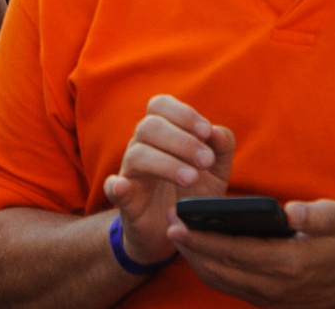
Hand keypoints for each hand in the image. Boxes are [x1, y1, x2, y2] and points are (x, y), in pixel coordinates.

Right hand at [103, 96, 233, 270]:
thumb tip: (217, 132)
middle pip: (149, 126)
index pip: (160, 105)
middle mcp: (142, 146)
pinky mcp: (125, 200)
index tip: (206, 132)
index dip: (183, 114)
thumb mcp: (216, 171)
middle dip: (181, 141)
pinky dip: (115, 186)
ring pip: (137, 154)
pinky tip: (122, 187)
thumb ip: (222, 148)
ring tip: (191, 178)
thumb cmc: (194, 192)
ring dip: (166, 163)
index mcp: (163, 132)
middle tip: (206, 161)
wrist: (176, 229)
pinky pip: (112, 188)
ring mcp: (131, 172)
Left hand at [169, 198, 334, 307]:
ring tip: (177, 233)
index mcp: (288, 264)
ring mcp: (266, 296)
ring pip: (219, 280)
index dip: (203, 239)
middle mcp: (272, 285)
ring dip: (195, 259)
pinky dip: (207, 268)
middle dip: (191, 247)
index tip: (179, 223)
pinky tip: (196, 248)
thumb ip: (316, 216)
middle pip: (220, 268)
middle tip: (168, 222)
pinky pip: (227, 285)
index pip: (235, 251)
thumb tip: (291, 211)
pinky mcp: (263, 299)